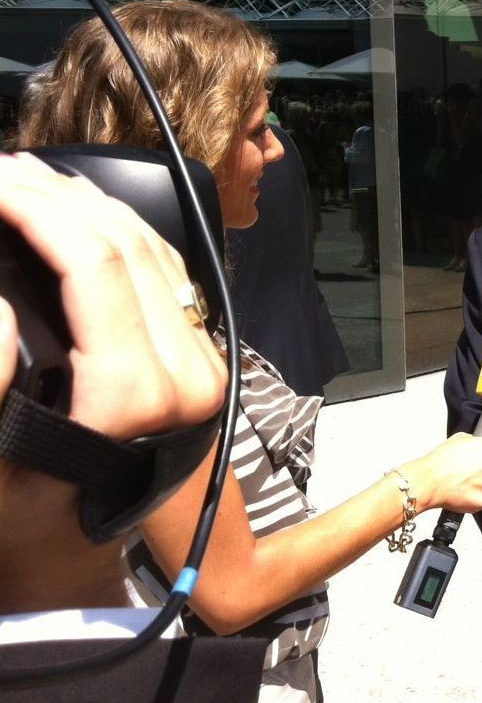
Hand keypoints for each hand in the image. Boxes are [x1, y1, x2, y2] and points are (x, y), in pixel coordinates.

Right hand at [0, 152, 227, 608]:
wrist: (75, 556)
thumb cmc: (21, 516)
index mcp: (140, 393)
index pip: (96, 263)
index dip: (37, 208)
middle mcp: (189, 372)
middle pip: (130, 245)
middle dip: (59, 194)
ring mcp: (205, 364)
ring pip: (156, 251)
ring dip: (90, 205)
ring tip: (27, 180)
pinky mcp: (203, 361)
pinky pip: (168, 275)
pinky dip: (120, 234)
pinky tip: (76, 215)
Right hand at [406, 432, 481, 512]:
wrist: (429, 481)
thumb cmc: (440, 461)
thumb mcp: (459, 438)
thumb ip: (474, 440)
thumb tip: (476, 444)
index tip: (479, 459)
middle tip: (467, 472)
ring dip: (479, 485)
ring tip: (461, 483)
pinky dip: (474, 498)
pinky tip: (462, 493)